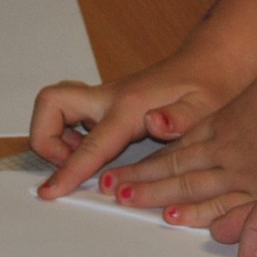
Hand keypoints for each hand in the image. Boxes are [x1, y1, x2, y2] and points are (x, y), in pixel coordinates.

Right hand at [29, 46, 255, 198]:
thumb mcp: (207, 106)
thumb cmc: (210, 87)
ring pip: (55, 107)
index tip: (50, 191)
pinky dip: (70, 135)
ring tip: (89, 160)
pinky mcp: (105, 104)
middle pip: (51, 103)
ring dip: (57, 136)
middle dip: (46, 137)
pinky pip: (69, 115)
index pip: (91, 143)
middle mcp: (110, 98)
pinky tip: (100, 151)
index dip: (68, 170)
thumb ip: (182, 118)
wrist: (210, 65)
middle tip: (70, 163)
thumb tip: (155, 123)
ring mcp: (104, 99)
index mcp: (130, 106)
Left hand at [115, 61, 256, 226]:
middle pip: (179, 168)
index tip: (129, 166)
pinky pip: (228, 211)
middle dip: (144, 180)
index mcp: (230, 120)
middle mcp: (232, 150)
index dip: (153, 157)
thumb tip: (252, 104)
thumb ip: (254, 100)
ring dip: (161, 200)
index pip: (182, 144)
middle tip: (115, 190)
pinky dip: (203, 218)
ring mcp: (248, 175)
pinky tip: (183, 223)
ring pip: (195, 191)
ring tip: (134, 205)